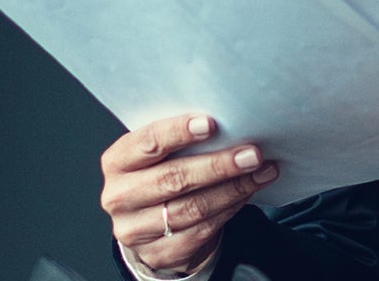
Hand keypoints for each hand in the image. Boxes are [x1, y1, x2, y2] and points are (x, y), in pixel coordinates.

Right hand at [99, 114, 278, 276]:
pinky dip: (230, 209)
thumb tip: (228, 123)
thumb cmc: (158, 176)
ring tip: (261, 172)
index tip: (212, 124)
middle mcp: (119, 197)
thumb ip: (179, 141)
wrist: (149, 226)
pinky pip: (202, 230)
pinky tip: (247, 193)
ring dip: (233, 189)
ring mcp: (136, 230)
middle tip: (252, 154)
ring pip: (192, 208)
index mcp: (117, 163)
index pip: (147, 143)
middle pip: (173, 178)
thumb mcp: (157, 155)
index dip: (178, 132)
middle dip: (218, 165)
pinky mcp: (159, 253)